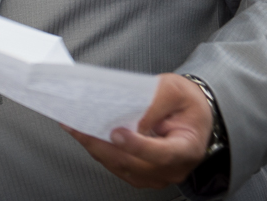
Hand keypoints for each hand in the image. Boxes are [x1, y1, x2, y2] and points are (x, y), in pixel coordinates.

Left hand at [65, 73, 211, 188]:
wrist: (191, 114)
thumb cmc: (185, 102)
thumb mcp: (175, 90)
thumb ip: (155, 103)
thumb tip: (129, 118)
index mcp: (187, 148)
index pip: (162, 154)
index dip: (138, 146)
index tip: (116, 133)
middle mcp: (172, 168)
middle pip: (133, 164)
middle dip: (102, 145)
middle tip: (79, 126)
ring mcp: (156, 175)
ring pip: (120, 166)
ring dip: (95, 147)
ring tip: (74, 126)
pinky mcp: (141, 173)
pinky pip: (116, 165)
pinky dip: (99, 150)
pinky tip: (85, 134)